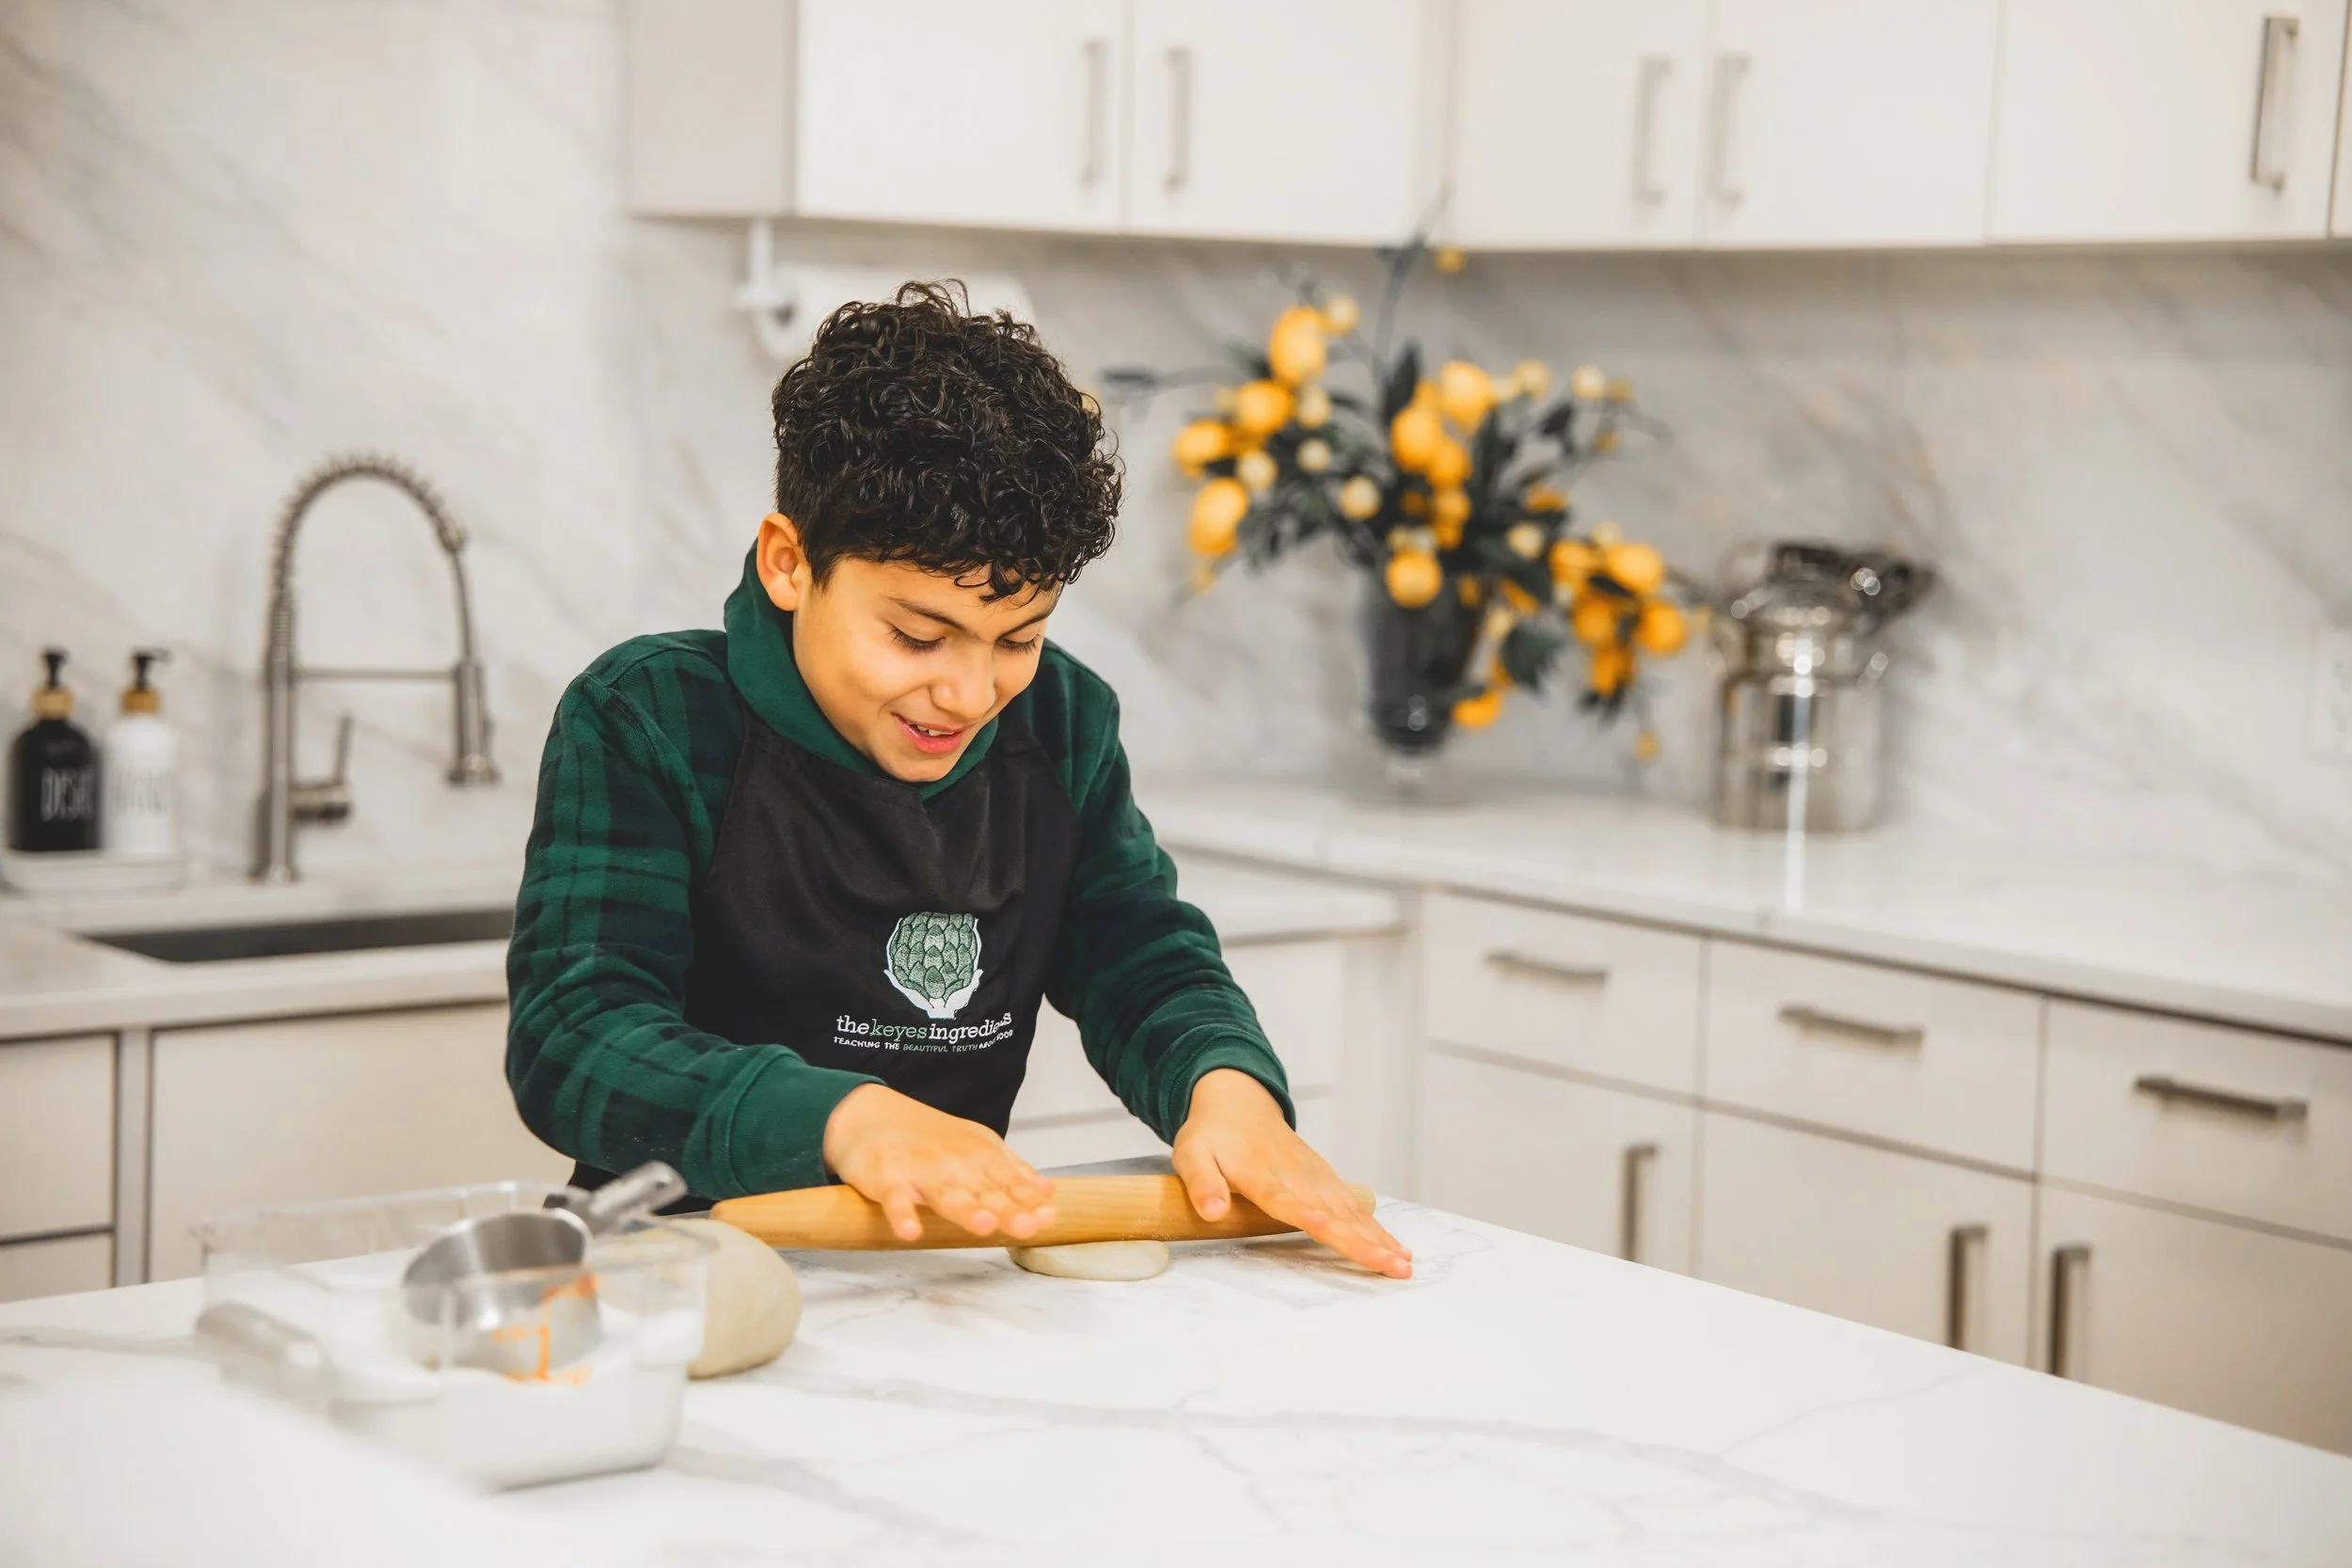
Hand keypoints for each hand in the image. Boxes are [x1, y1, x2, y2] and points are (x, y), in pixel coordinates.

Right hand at [821, 1084, 1056, 1241]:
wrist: (868, 1114)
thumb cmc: (926, 1138)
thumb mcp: (976, 1147)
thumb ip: (1011, 1172)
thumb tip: (1048, 1193)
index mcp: (979, 1156)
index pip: (1010, 1182)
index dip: (1028, 1201)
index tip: (1048, 1218)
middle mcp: (954, 1163)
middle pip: (984, 1191)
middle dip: (1007, 1209)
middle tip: (1026, 1226)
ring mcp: (920, 1170)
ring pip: (945, 1194)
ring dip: (965, 1209)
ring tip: (983, 1224)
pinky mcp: (886, 1177)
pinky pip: (894, 1199)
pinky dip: (901, 1214)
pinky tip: (910, 1231)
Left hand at [1171, 1069, 1411, 1278]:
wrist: (1239, 1101)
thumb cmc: (1213, 1134)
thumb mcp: (1192, 1154)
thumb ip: (1202, 1183)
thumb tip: (1212, 1212)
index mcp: (1261, 1175)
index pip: (1285, 1199)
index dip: (1304, 1213)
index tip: (1325, 1225)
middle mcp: (1295, 1177)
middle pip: (1332, 1214)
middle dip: (1361, 1241)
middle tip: (1391, 1266)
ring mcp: (1314, 1177)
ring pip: (1351, 1212)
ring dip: (1378, 1238)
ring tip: (1403, 1266)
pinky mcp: (1325, 1179)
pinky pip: (1354, 1207)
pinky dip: (1376, 1228)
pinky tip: (1395, 1249)